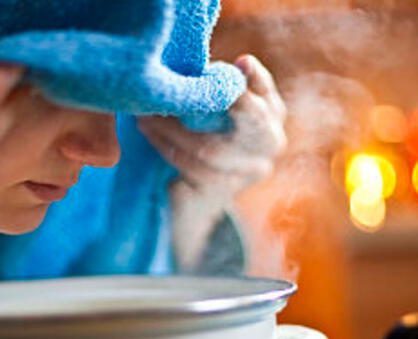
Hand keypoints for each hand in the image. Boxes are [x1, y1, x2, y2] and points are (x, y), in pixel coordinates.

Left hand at [139, 54, 285, 202]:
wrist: (193, 196)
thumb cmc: (201, 137)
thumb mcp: (211, 108)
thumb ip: (213, 89)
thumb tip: (195, 65)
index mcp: (271, 115)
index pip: (268, 95)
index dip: (258, 80)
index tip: (242, 62)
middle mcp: (270, 144)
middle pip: (256, 124)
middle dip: (228, 103)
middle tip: (192, 86)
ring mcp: (249, 173)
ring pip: (211, 150)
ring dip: (172, 128)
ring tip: (146, 112)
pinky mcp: (222, 192)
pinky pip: (192, 167)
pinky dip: (166, 146)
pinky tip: (148, 131)